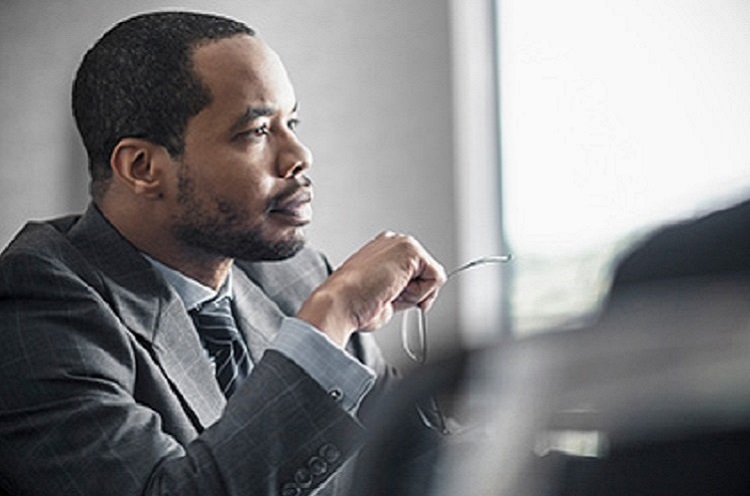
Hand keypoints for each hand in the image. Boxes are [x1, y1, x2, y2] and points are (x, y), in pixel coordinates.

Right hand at [297, 232, 445, 346]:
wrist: (341, 303)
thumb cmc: (353, 304)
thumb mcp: (383, 295)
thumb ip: (401, 289)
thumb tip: (421, 299)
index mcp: (382, 250)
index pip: (414, 273)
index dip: (408, 293)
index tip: (387, 298)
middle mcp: (393, 242)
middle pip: (426, 273)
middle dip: (414, 293)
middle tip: (386, 296)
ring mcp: (402, 243)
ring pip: (432, 277)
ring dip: (415, 294)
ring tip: (388, 293)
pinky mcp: (412, 251)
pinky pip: (436, 278)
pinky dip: (420, 293)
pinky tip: (395, 290)